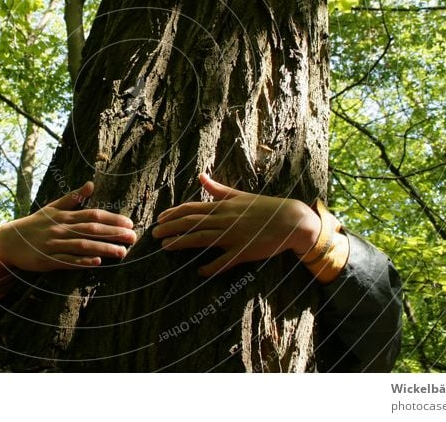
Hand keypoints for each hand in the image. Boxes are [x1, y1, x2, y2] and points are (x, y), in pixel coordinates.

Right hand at [0, 181, 135, 272]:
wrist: (9, 241)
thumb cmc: (35, 224)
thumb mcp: (53, 207)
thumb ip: (73, 198)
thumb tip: (91, 184)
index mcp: (64, 216)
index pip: (93, 215)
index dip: (112, 219)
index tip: (129, 223)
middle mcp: (61, 228)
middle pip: (91, 229)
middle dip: (114, 233)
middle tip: (133, 237)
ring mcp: (54, 244)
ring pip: (82, 245)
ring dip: (103, 248)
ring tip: (122, 252)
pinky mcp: (48, 260)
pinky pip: (67, 260)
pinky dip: (82, 261)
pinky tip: (97, 262)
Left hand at [152, 173, 319, 276]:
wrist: (291, 220)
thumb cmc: (264, 207)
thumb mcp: (239, 196)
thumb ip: (217, 189)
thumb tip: (201, 176)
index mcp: (223, 206)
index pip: (191, 208)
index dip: (173, 214)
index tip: (159, 219)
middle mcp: (225, 219)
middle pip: (192, 222)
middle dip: (171, 227)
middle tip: (154, 235)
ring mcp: (235, 235)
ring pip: (203, 238)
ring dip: (182, 242)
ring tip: (165, 247)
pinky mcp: (245, 250)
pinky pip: (225, 260)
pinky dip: (212, 266)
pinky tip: (200, 271)